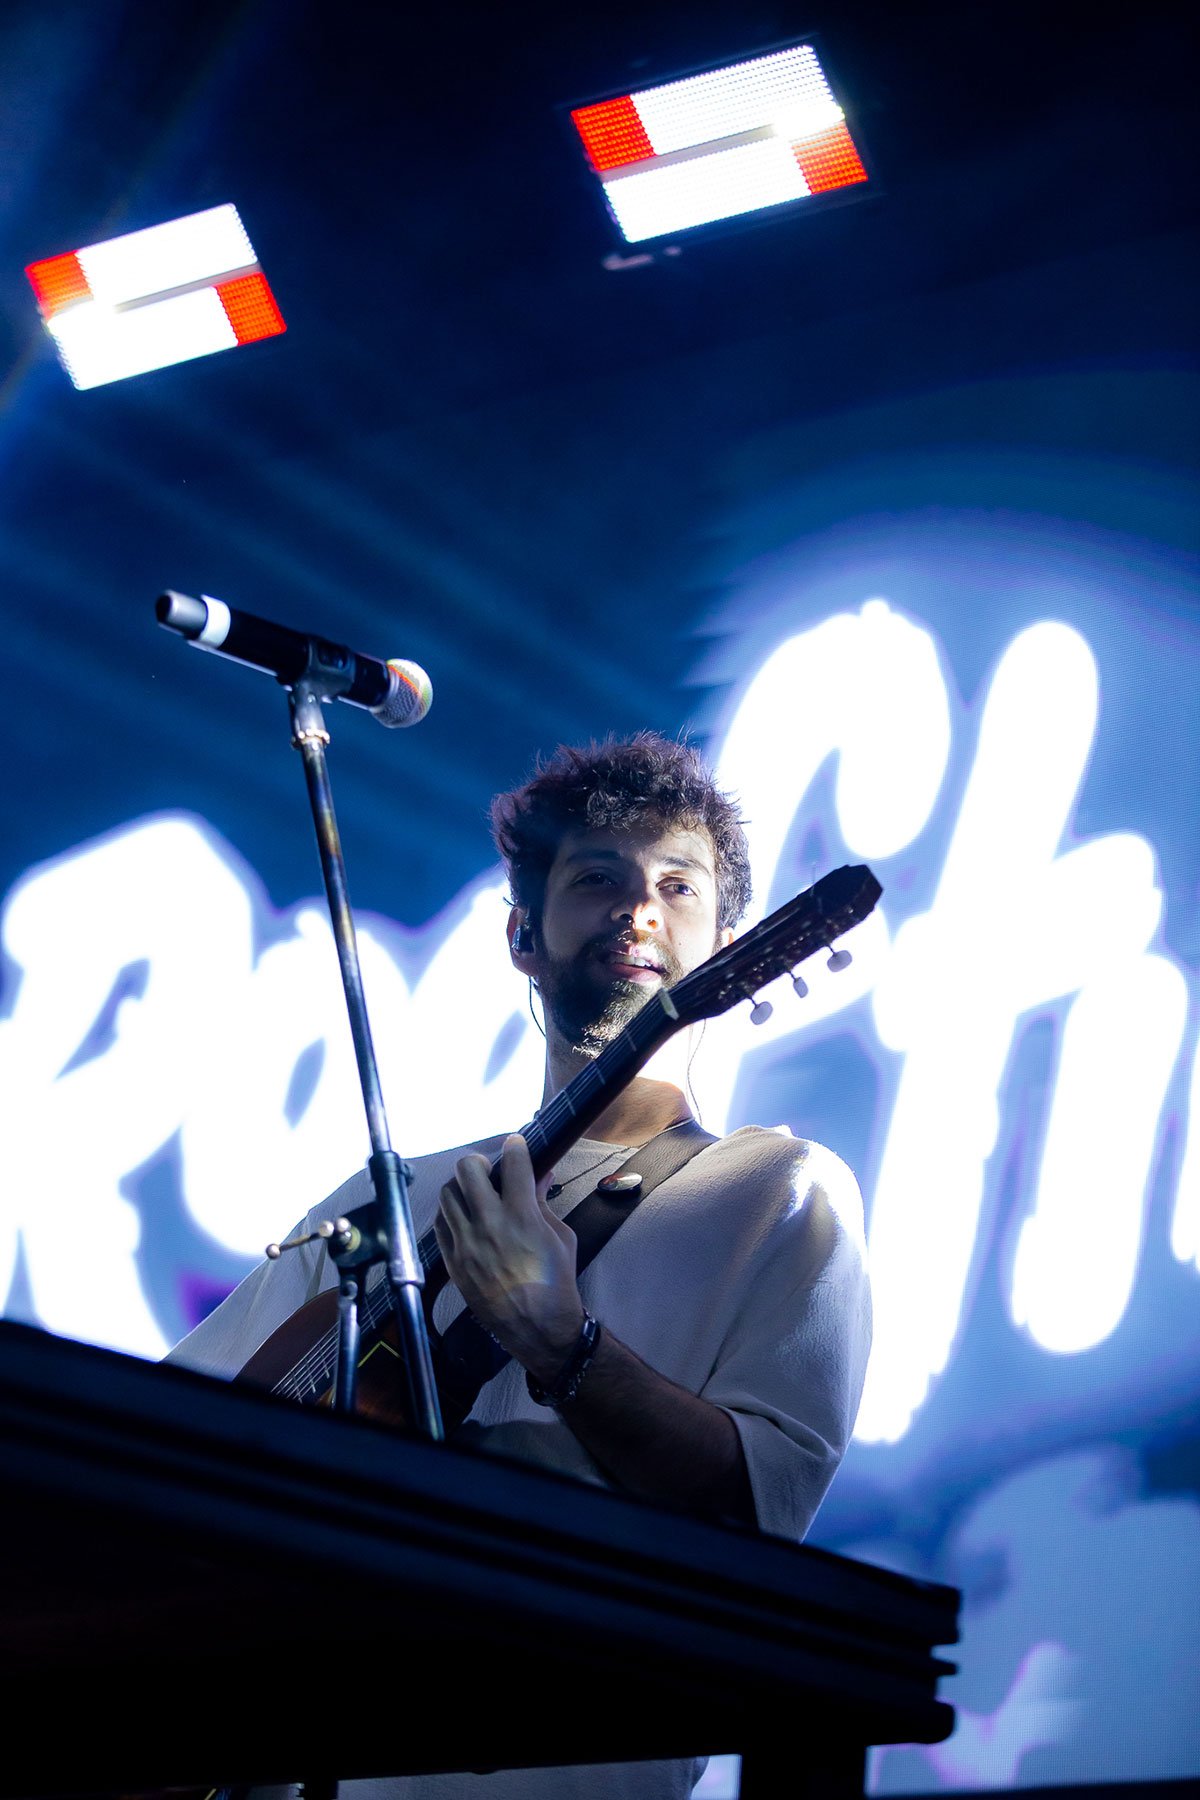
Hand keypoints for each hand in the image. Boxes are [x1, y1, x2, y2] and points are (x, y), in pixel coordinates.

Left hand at [435, 1134, 584, 1382]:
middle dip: (480, 1161)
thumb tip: (538, 1174)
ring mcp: (466, 1244)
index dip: (515, 1146)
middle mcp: (489, 1225)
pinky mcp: (452, 1262)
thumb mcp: (561, 1236)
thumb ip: (543, 1202)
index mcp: (522, 1217)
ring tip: (474, 1194)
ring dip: (462, 1187)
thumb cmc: (557, 1280)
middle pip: (467, 1170)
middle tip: (489, 1170)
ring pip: (447, 1193)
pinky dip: (450, 1214)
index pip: (512, 1164)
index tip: (516, 1143)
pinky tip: (463, 1218)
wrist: (538, 1326)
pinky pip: (440, 1224)